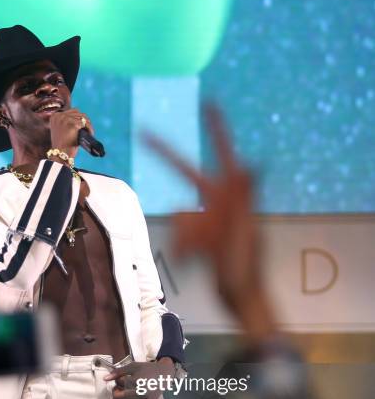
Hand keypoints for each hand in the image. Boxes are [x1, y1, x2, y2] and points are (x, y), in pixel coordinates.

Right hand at [50, 108, 93, 158]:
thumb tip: (81, 119)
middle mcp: (59, 116)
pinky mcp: (72, 124)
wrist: (61, 155)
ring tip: (90, 132)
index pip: (71, 111)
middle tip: (88, 129)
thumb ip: (67, 123)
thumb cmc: (62, 146)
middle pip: (78, 113)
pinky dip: (89, 129)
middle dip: (84, 121)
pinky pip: (84, 123)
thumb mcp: (61, 131)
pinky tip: (90, 134)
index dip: (79, 118)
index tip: (83, 124)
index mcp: (55, 116)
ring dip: (88, 125)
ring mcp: (65, 119)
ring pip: (82, 117)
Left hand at [103, 359, 178, 398]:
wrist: (163, 375)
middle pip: (119, 396)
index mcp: (137, 381)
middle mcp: (141, 392)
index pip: (119, 384)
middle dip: (116, 393)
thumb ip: (118, 372)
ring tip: (121, 398)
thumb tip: (105, 379)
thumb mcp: (132, 366)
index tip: (121, 379)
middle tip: (120, 389)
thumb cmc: (146, 369)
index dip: (118, 381)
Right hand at [142, 103, 276, 341]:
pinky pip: (178, 234)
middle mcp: (218, 202)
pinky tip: (193, 263)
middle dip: (166, 157)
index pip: (225, 153)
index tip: (208, 102)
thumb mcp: (246, 229)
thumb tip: (255, 162)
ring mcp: (207, 220)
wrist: (239, 296)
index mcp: (234, 195)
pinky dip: (182, 249)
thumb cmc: (246, 265)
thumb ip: (247, 197)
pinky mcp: (198, 237)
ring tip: (200, 257)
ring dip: (185, 237)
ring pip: (179, 215)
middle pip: (188, 174)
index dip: (216, 128)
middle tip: (144, 133)